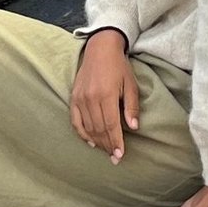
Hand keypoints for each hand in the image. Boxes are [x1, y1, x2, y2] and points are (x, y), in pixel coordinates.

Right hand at [70, 30, 141, 161]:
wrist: (100, 49)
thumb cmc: (119, 66)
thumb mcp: (130, 84)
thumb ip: (131, 106)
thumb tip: (134, 127)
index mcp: (106, 94)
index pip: (111, 125)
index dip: (116, 142)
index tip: (120, 155)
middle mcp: (91, 98)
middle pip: (99, 129)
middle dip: (108, 146)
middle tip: (115, 157)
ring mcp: (80, 99)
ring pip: (88, 127)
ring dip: (97, 142)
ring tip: (106, 151)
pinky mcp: (73, 98)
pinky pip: (76, 121)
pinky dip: (82, 134)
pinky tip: (90, 142)